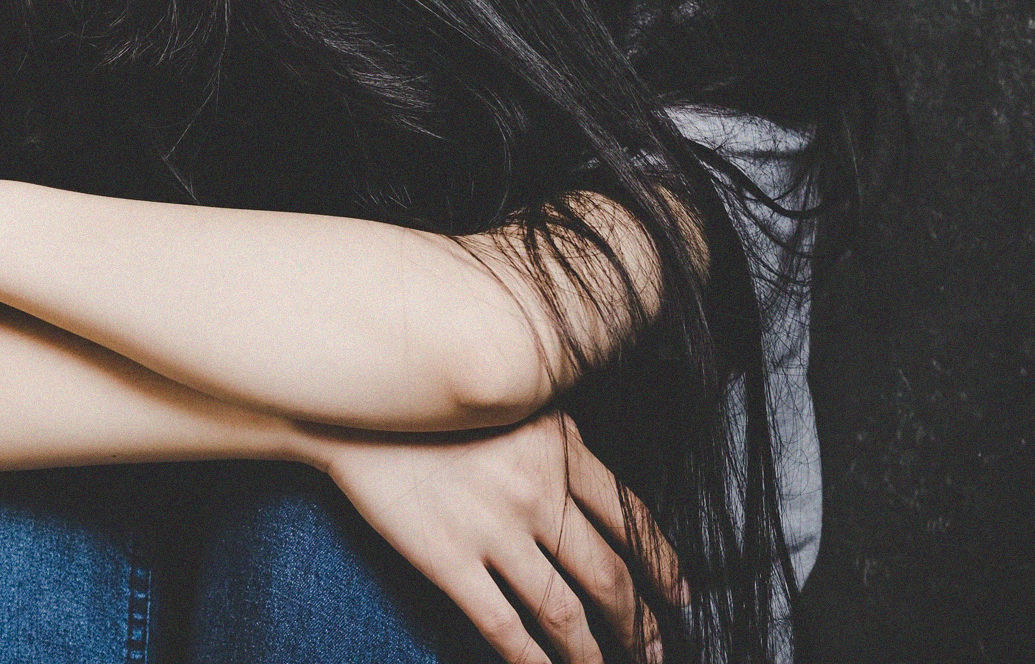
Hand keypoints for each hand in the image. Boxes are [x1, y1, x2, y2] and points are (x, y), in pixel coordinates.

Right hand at [298, 411, 684, 663]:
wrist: (353, 398)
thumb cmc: (433, 396)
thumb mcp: (514, 398)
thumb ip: (559, 442)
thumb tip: (597, 489)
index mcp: (562, 449)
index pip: (633, 519)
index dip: (664, 566)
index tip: (681, 595)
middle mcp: (538, 494)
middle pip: (609, 575)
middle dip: (639, 621)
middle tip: (654, 648)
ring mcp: (494, 531)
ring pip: (564, 610)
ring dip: (593, 652)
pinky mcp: (448, 560)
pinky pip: (502, 625)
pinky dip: (531, 660)